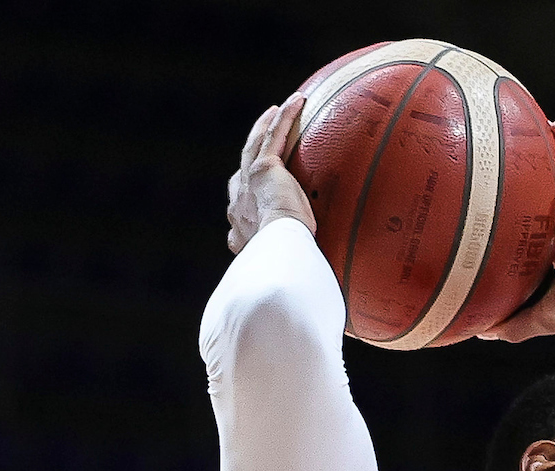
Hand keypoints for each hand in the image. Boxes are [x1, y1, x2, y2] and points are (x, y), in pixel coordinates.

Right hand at [227, 95, 315, 253]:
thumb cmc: (286, 268)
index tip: (249, 193)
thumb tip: (316, 285)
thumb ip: (292, 264)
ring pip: (254, 146)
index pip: (239, 209)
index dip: (242, 197)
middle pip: (240, 172)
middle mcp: (238, 205)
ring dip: (264, 126)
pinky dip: (284, 118)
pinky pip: (274, 136)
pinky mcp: (264, 168)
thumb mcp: (284, 267)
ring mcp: (247, 183)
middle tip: (257, 141)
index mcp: (240, 231)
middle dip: (247, 155)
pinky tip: (295, 101)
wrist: (278, 254)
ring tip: (273, 111)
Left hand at [482, 123, 554, 344]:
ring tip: (527, 132)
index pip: (536, 229)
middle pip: (549, 195)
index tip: (495, 206)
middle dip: (531, 178)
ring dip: (550, 153)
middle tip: (506, 160)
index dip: (519, 217)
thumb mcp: (543, 318)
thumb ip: (513, 324)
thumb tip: (480, 332)